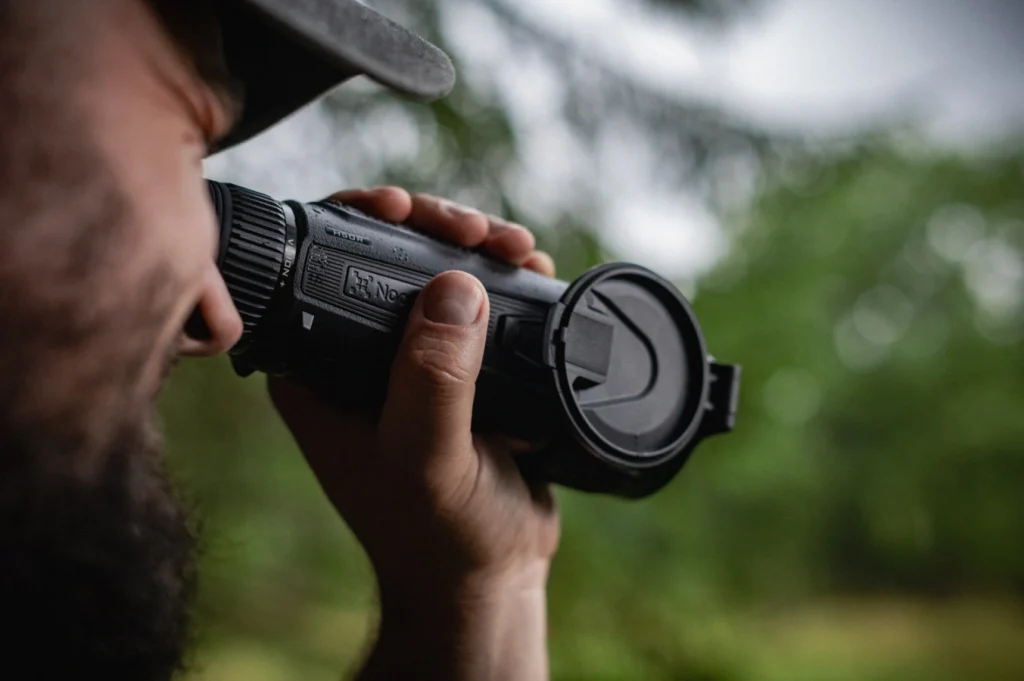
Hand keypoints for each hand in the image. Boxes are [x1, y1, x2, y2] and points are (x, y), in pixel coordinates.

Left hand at [268, 187, 558, 679]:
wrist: (486, 573)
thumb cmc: (437, 533)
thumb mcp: (426, 459)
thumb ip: (433, 378)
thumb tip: (453, 287)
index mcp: (319, 369)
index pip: (321, 266)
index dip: (361, 219)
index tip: (408, 208)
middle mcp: (357, 356)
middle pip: (387, 256)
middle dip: (438, 229)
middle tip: (486, 234)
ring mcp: (411, 360)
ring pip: (438, 274)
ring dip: (479, 250)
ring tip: (522, 251)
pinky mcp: (459, 369)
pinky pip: (478, 305)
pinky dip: (506, 282)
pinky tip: (533, 275)